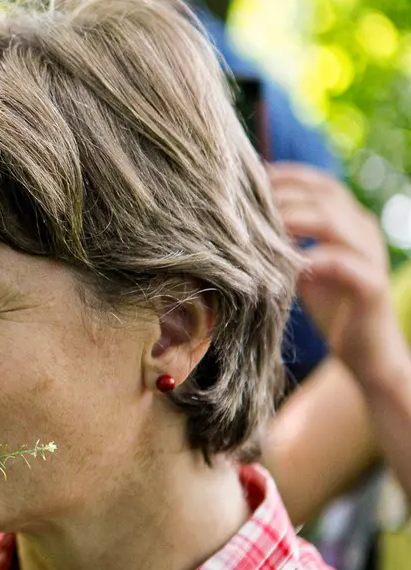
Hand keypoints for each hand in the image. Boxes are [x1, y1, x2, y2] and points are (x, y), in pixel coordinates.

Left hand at [269, 163, 401, 379]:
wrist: (362, 349)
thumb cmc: (328, 303)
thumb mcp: (301, 265)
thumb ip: (284, 241)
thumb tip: (242, 221)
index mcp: (349, 220)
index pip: (321, 184)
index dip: (288, 177)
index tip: (252, 178)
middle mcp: (363, 230)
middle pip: (324, 196)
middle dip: (284, 195)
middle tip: (249, 203)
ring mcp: (371, 255)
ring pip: (335, 223)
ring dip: (295, 220)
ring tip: (262, 227)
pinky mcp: (371, 285)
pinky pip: (343, 263)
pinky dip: (313, 259)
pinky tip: (286, 265)